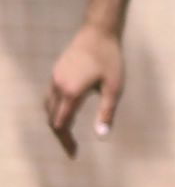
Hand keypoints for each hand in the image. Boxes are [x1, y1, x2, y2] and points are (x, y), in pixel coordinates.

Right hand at [43, 25, 122, 157]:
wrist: (98, 32)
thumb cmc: (110, 59)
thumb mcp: (114, 88)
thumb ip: (106, 113)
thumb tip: (101, 137)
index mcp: (70, 93)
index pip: (61, 125)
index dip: (66, 141)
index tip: (74, 154)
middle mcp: (56, 87)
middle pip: (51, 119)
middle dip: (61, 135)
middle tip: (72, 148)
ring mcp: (53, 78)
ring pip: (47, 108)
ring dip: (56, 122)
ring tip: (69, 134)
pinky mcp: (55, 72)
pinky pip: (49, 97)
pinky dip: (54, 110)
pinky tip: (65, 113)